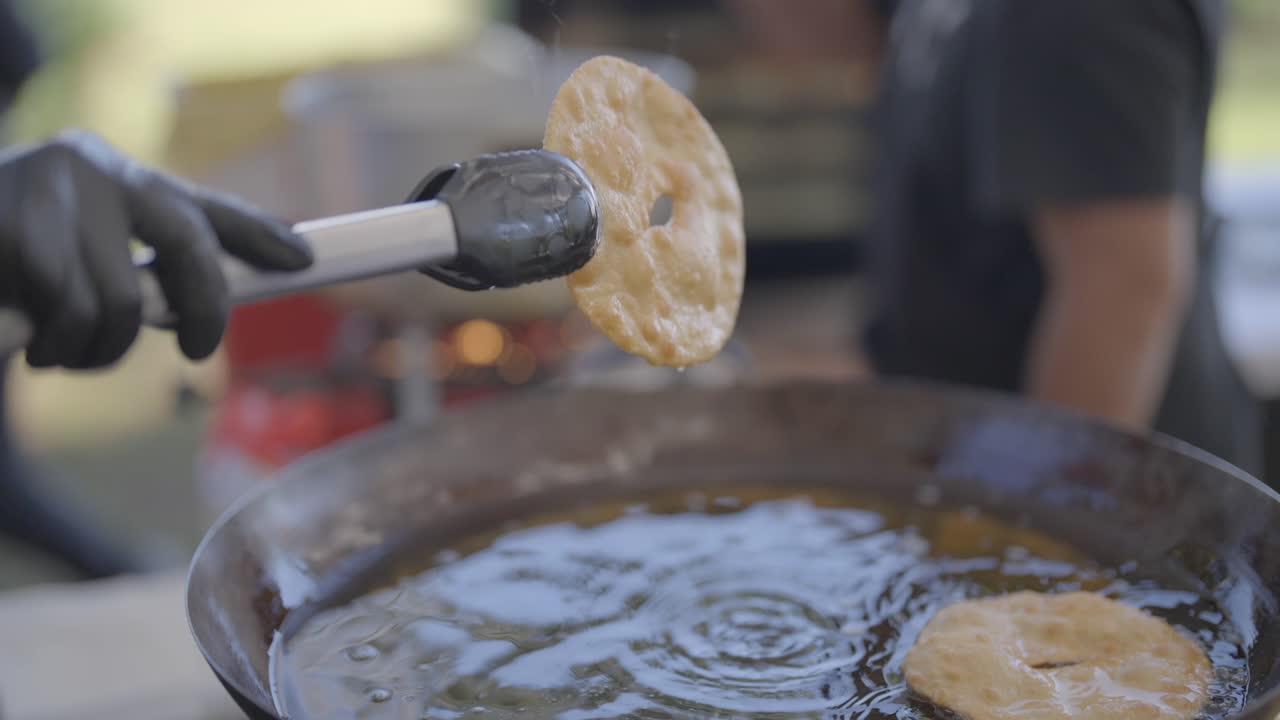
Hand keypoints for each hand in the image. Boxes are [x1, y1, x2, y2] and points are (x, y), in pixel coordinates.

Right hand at [0, 130, 312, 368]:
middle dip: (205, 308)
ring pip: (123, 301)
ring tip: (69, 349)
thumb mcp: (84, 263)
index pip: (203, 203)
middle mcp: (94, 168)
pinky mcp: (12, 220)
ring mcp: (52, 188)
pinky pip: (67, 309)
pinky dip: (58, 346)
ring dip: (101, 348)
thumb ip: (139, 272)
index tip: (302, 259)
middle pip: (187, 243)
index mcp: (120, 178)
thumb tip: (203, 306)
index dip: (257, 231)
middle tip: (196, 347)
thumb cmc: (15, 268)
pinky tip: (36, 341)